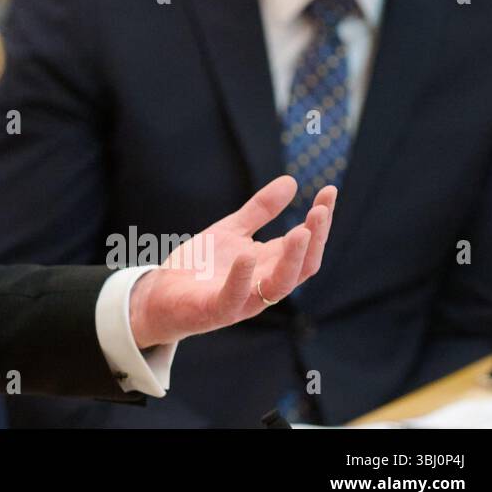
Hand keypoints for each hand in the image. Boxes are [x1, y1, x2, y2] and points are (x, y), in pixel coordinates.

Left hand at [128, 175, 335, 348]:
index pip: (305, 244)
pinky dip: (242, 278)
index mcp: (270, 264)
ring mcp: (243, 301)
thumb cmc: (201, 265)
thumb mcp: (231, 230)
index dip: (320, 221)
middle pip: (302, 266)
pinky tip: (246, 255)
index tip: (330, 190)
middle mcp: (264, 284)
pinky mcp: (216, 310)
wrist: (161, 294)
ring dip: (291, 260)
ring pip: (279, 286)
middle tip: (320, 210)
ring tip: (300, 232)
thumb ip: (260, 210)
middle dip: (315, 239)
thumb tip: (291, 181)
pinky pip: (234, 297)